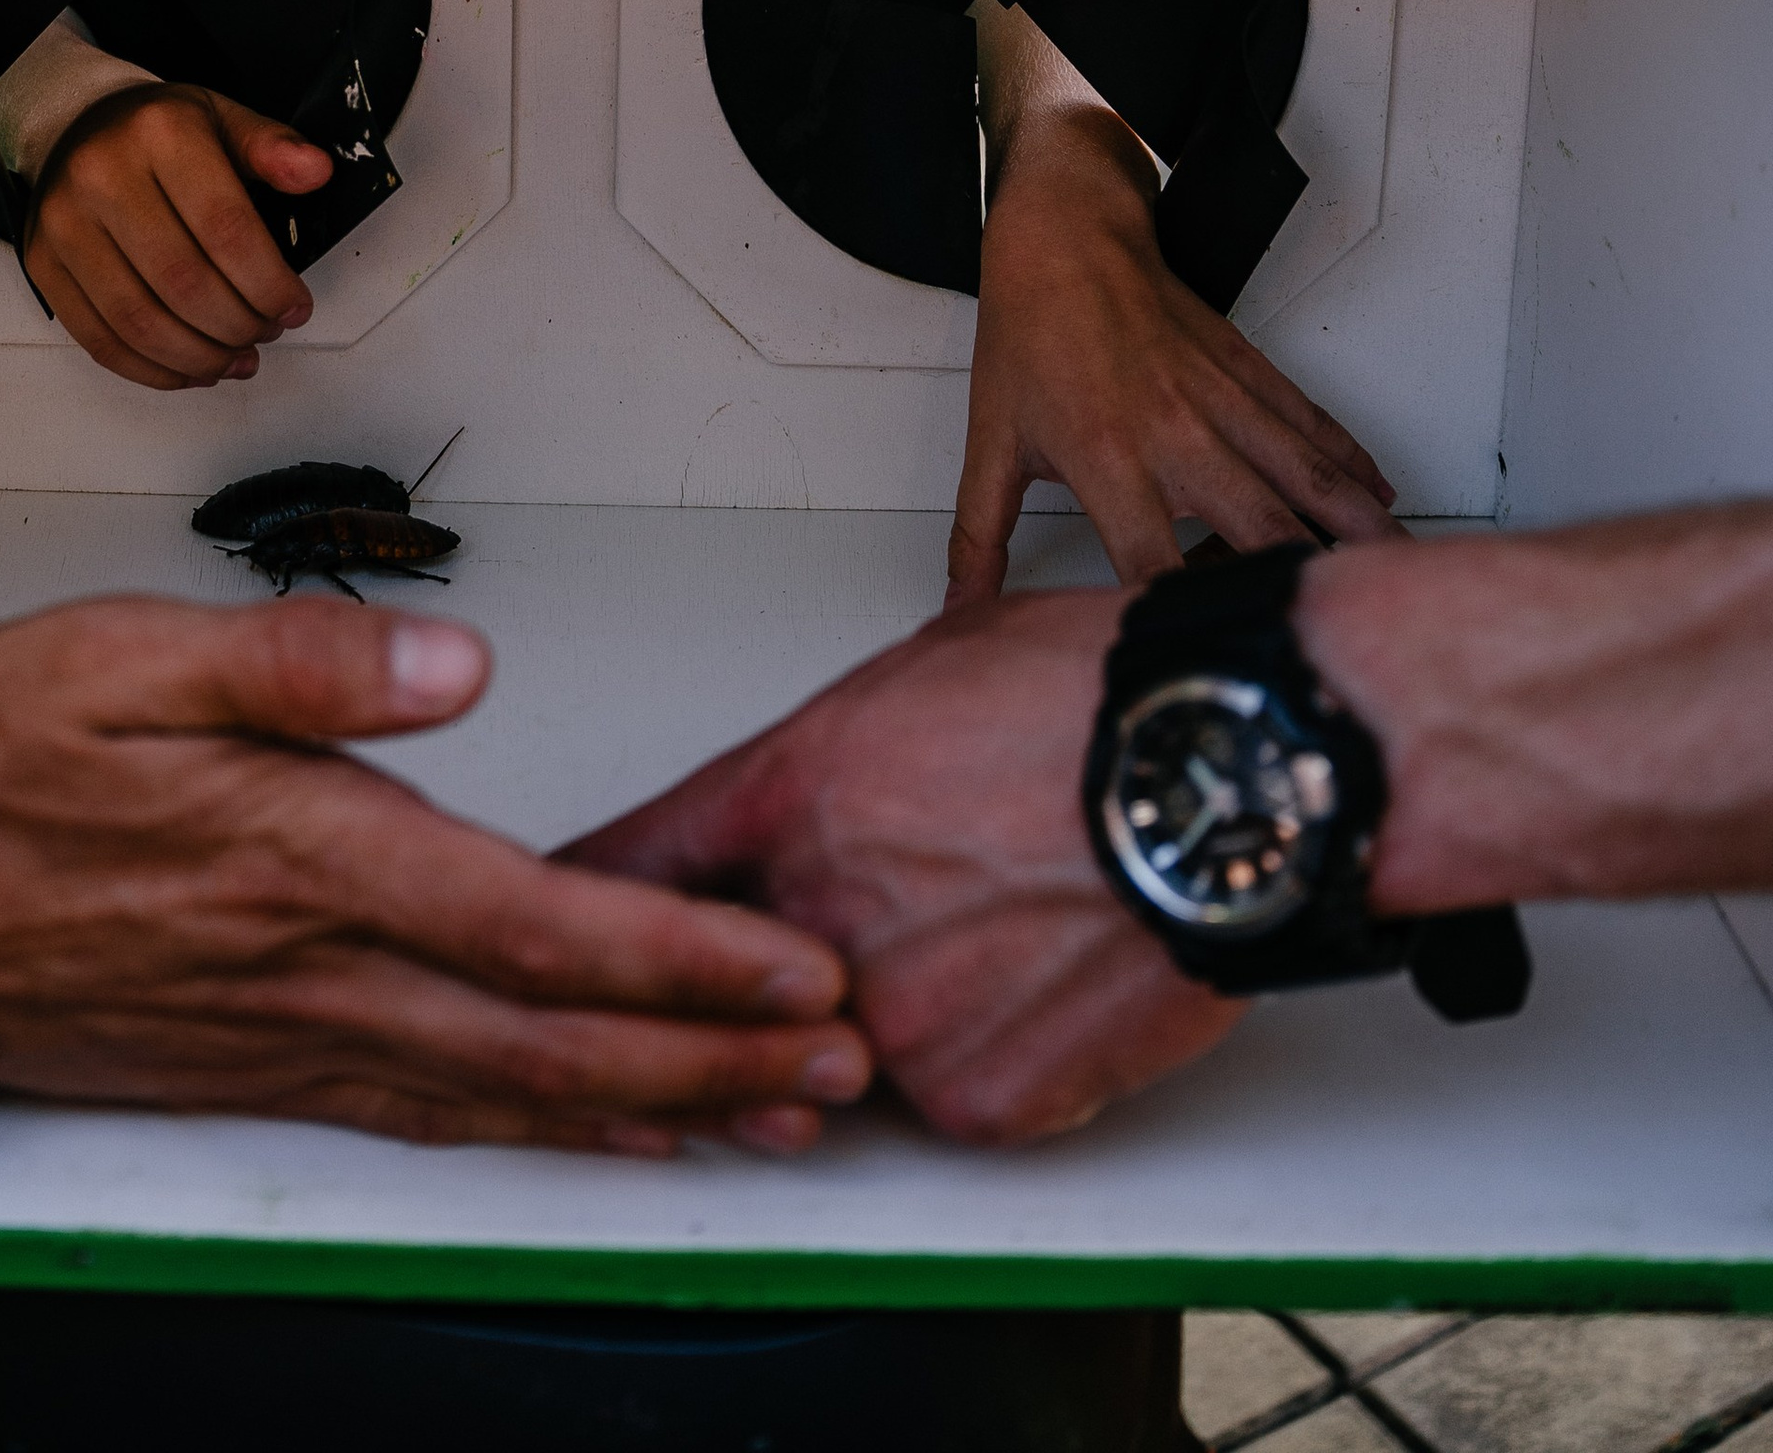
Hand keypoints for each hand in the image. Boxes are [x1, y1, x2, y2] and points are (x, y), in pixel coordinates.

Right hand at [0, 594, 871, 1153]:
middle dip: (712, 1058)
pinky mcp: (260, 1070)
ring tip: (772, 1117)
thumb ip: (299, 656)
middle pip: (550, 1038)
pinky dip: (538, 1131)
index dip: (676, 962)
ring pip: (506, 1096)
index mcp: (302, 854)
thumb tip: (454, 663)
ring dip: (651, 1108)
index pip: (530, 924)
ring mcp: (289, 1038)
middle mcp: (312, 971)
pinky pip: (431, 1116)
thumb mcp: (125, 651)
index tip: (791, 971)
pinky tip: (602, 1133)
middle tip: (842, 1064)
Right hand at [25, 87, 333, 389]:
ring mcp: (64, 225)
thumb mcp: (223, 120)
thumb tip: (315, 171)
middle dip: (238, 325)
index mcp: (160, 133)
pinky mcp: (43, 265)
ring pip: (140, 322)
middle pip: (183, 283)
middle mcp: (101, 177)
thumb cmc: (159, 133)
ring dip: (199, 358)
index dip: (268, 283)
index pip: (225, 227)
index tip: (294, 308)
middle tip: (267, 333)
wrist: (78, 127)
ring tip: (236, 359)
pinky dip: (152, 370)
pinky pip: (99, 339)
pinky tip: (189, 369)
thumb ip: (272, 147)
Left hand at [568, 595, 1232, 1142]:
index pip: (625, 868)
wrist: (1231, 772)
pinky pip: (943, 1096)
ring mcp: (893, 1021)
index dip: (576, 900)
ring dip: (886, 1004)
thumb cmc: (1100, 693)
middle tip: (852, 916)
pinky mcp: (976, 1103)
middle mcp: (818, 914)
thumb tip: (814, 797)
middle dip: (748, 965)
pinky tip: (1051, 972)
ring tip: (995, 917)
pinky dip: (984, 1053)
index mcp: (792, 791)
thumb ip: (832, 760)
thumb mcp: (924, 670)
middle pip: (717, 981)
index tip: (542, 920)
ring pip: (843, 1044)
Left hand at [952, 116, 1400, 596]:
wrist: (1064, 234)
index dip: (1181, 622)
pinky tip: (1380, 493)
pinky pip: (1307, 420)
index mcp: (1108, 458)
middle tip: (1339, 635)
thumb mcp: (990, 442)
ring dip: (1353, 525)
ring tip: (1394, 576)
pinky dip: (1348, 458)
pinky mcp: (1243, 367)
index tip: (1205, 668)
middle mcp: (1175, 432)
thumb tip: (958, 612)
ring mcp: (1219, 397)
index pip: (1153, 564)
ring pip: (1303, 472)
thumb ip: (979, 537)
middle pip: (1257, 525)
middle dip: (1301, 584)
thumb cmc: (1027, 334)